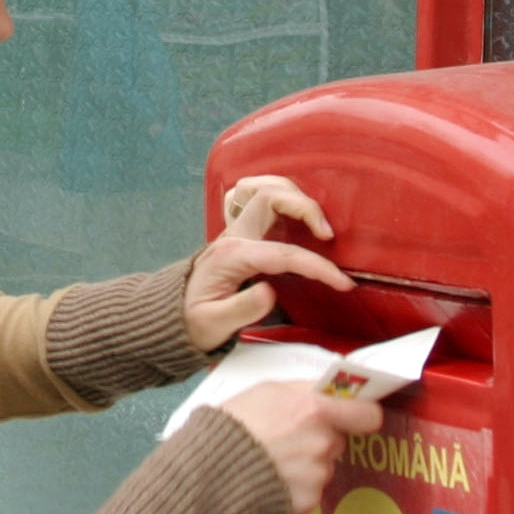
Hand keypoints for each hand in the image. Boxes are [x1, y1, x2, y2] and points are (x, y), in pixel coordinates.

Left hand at [183, 175, 351, 352]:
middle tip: (327, 234)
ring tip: (315, 220)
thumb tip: (269, 292)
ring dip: (292, 194)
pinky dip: (280, 197)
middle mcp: (234, 236)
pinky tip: (294, 214)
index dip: (317, 267)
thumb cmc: (193, 321)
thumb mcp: (213, 325)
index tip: (341, 282)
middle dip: (305, 207)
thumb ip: (241, 309)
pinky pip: (257, 198)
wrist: (172, 316)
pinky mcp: (240, 234)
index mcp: (232, 256)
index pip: (284, 253)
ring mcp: (236, 231)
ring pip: (263, 187)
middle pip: (269, 195)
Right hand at [222, 382, 380, 513]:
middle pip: (338, 441)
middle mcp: (322, 444)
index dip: (360, 414)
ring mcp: (316, 476)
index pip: (369, 414)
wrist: (208, 470)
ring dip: (305, 464)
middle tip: (287, 437)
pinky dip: (294, 486)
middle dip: (320, 439)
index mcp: (316, 410)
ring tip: (271, 459)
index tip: (352, 415)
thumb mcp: (268, 390)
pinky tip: (269, 478)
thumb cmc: (233, 424)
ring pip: (322, 467)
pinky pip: (310, 490)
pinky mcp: (306, 502)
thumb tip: (330, 391)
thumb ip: (305, 391)